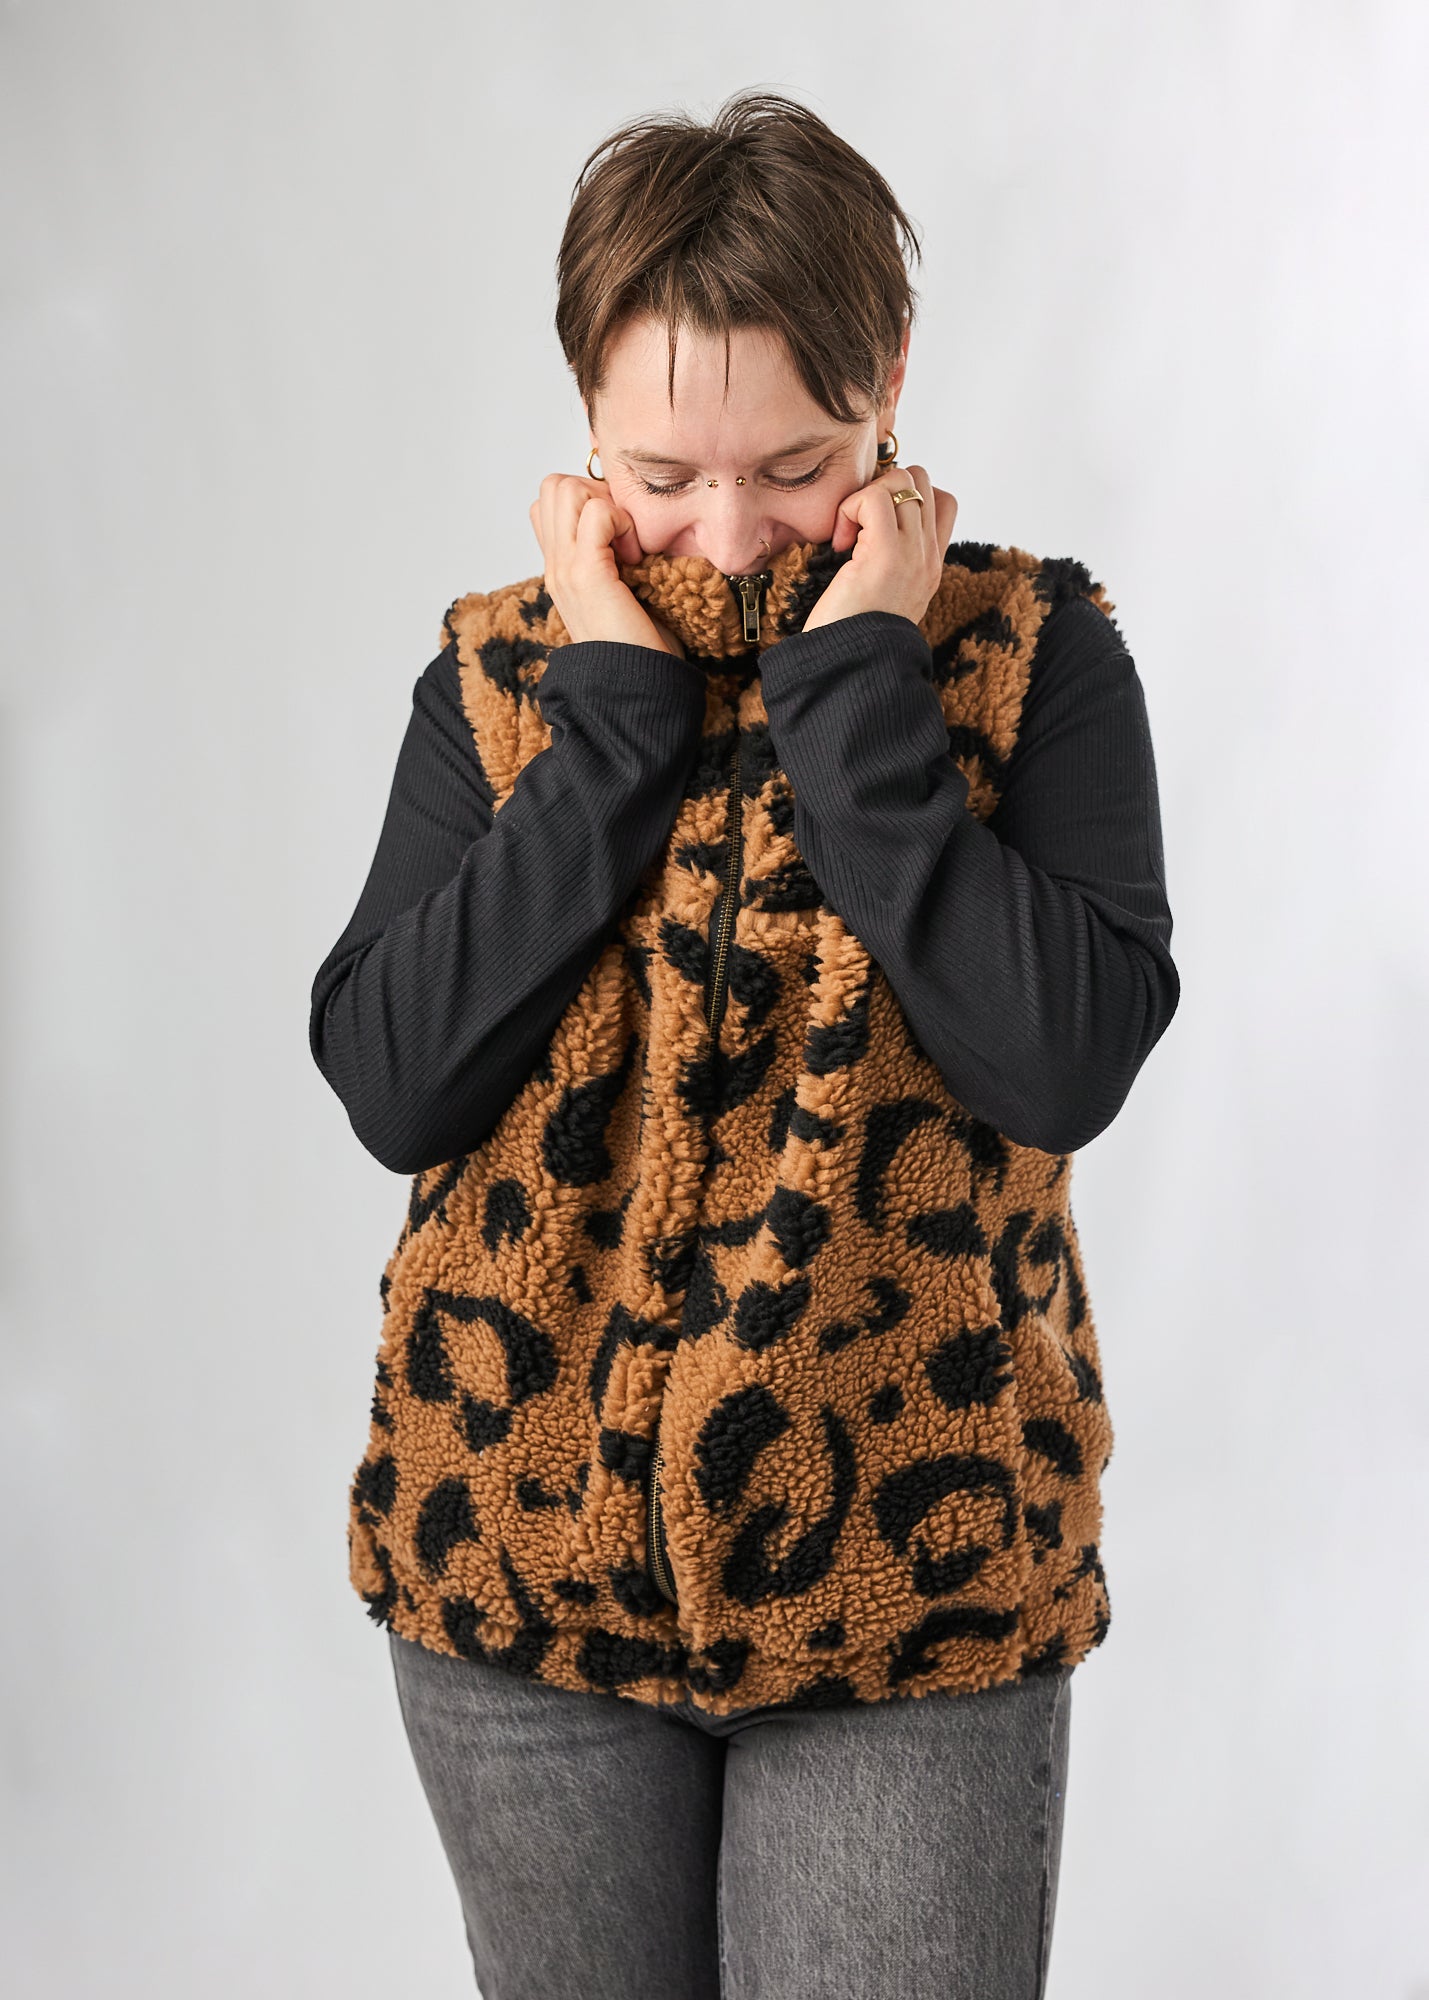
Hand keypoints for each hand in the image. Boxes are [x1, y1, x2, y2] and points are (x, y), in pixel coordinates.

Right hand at [528, 473, 687, 658]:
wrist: (634, 692)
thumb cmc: (640, 650)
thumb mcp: (622, 595)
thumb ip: (617, 562)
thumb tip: (637, 531)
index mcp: (560, 569)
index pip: (550, 503)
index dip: (588, 499)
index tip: (620, 533)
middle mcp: (555, 564)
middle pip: (553, 485)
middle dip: (595, 490)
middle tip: (624, 531)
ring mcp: (565, 568)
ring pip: (565, 487)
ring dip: (606, 502)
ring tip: (628, 543)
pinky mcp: (586, 574)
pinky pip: (595, 512)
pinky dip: (620, 520)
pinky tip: (635, 554)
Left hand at [801, 460, 958, 633]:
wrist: (853, 669)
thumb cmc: (854, 636)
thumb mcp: (885, 596)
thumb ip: (892, 562)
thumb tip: (868, 528)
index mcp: (931, 566)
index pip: (943, 501)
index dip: (907, 495)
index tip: (875, 524)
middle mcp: (928, 556)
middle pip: (922, 480)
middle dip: (884, 487)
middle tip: (859, 524)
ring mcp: (912, 553)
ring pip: (902, 479)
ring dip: (866, 496)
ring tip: (848, 536)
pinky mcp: (885, 553)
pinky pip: (874, 498)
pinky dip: (851, 508)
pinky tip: (840, 543)